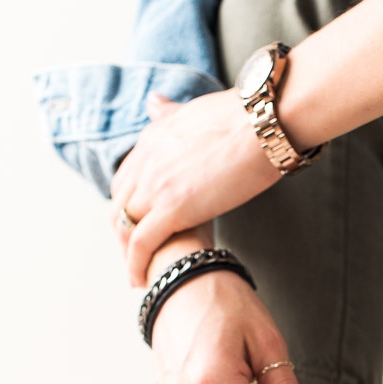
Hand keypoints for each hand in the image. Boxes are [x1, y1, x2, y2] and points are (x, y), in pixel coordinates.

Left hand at [111, 91, 280, 286]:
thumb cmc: (244, 118)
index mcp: (152, 137)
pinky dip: (135, 265)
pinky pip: (142, 243)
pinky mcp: (172, 208)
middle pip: (120, 205)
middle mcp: (146, 161)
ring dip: (127, 253)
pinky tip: (140, 280)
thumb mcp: (195, 110)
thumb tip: (154, 103)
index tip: (138, 224)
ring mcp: (156, 185)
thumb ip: (172, 113)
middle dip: (124, 234)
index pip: (126, 179)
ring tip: (138, 274)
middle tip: (135, 256)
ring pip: (126, 227)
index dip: (128, 206)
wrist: (263, 124)